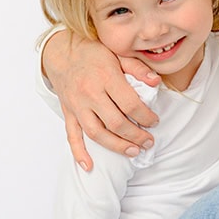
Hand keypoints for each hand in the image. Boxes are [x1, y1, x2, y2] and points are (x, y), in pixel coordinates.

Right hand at [44, 28, 159, 168]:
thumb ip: (138, 68)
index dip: (145, 116)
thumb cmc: (93, 53)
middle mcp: (89, 93)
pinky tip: (89, 166)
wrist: (62, 52)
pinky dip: (79, 153)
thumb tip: (156, 82)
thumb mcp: (118, 53)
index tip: (154, 121)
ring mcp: (77, 105)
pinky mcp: (68, 113)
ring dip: (116, 146)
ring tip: (133, 151)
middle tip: (148, 142)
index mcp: (105, 77)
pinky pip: (72, 136)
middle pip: (115, 122)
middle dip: (135, 135)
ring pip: (96, 133)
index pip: (129, 103)